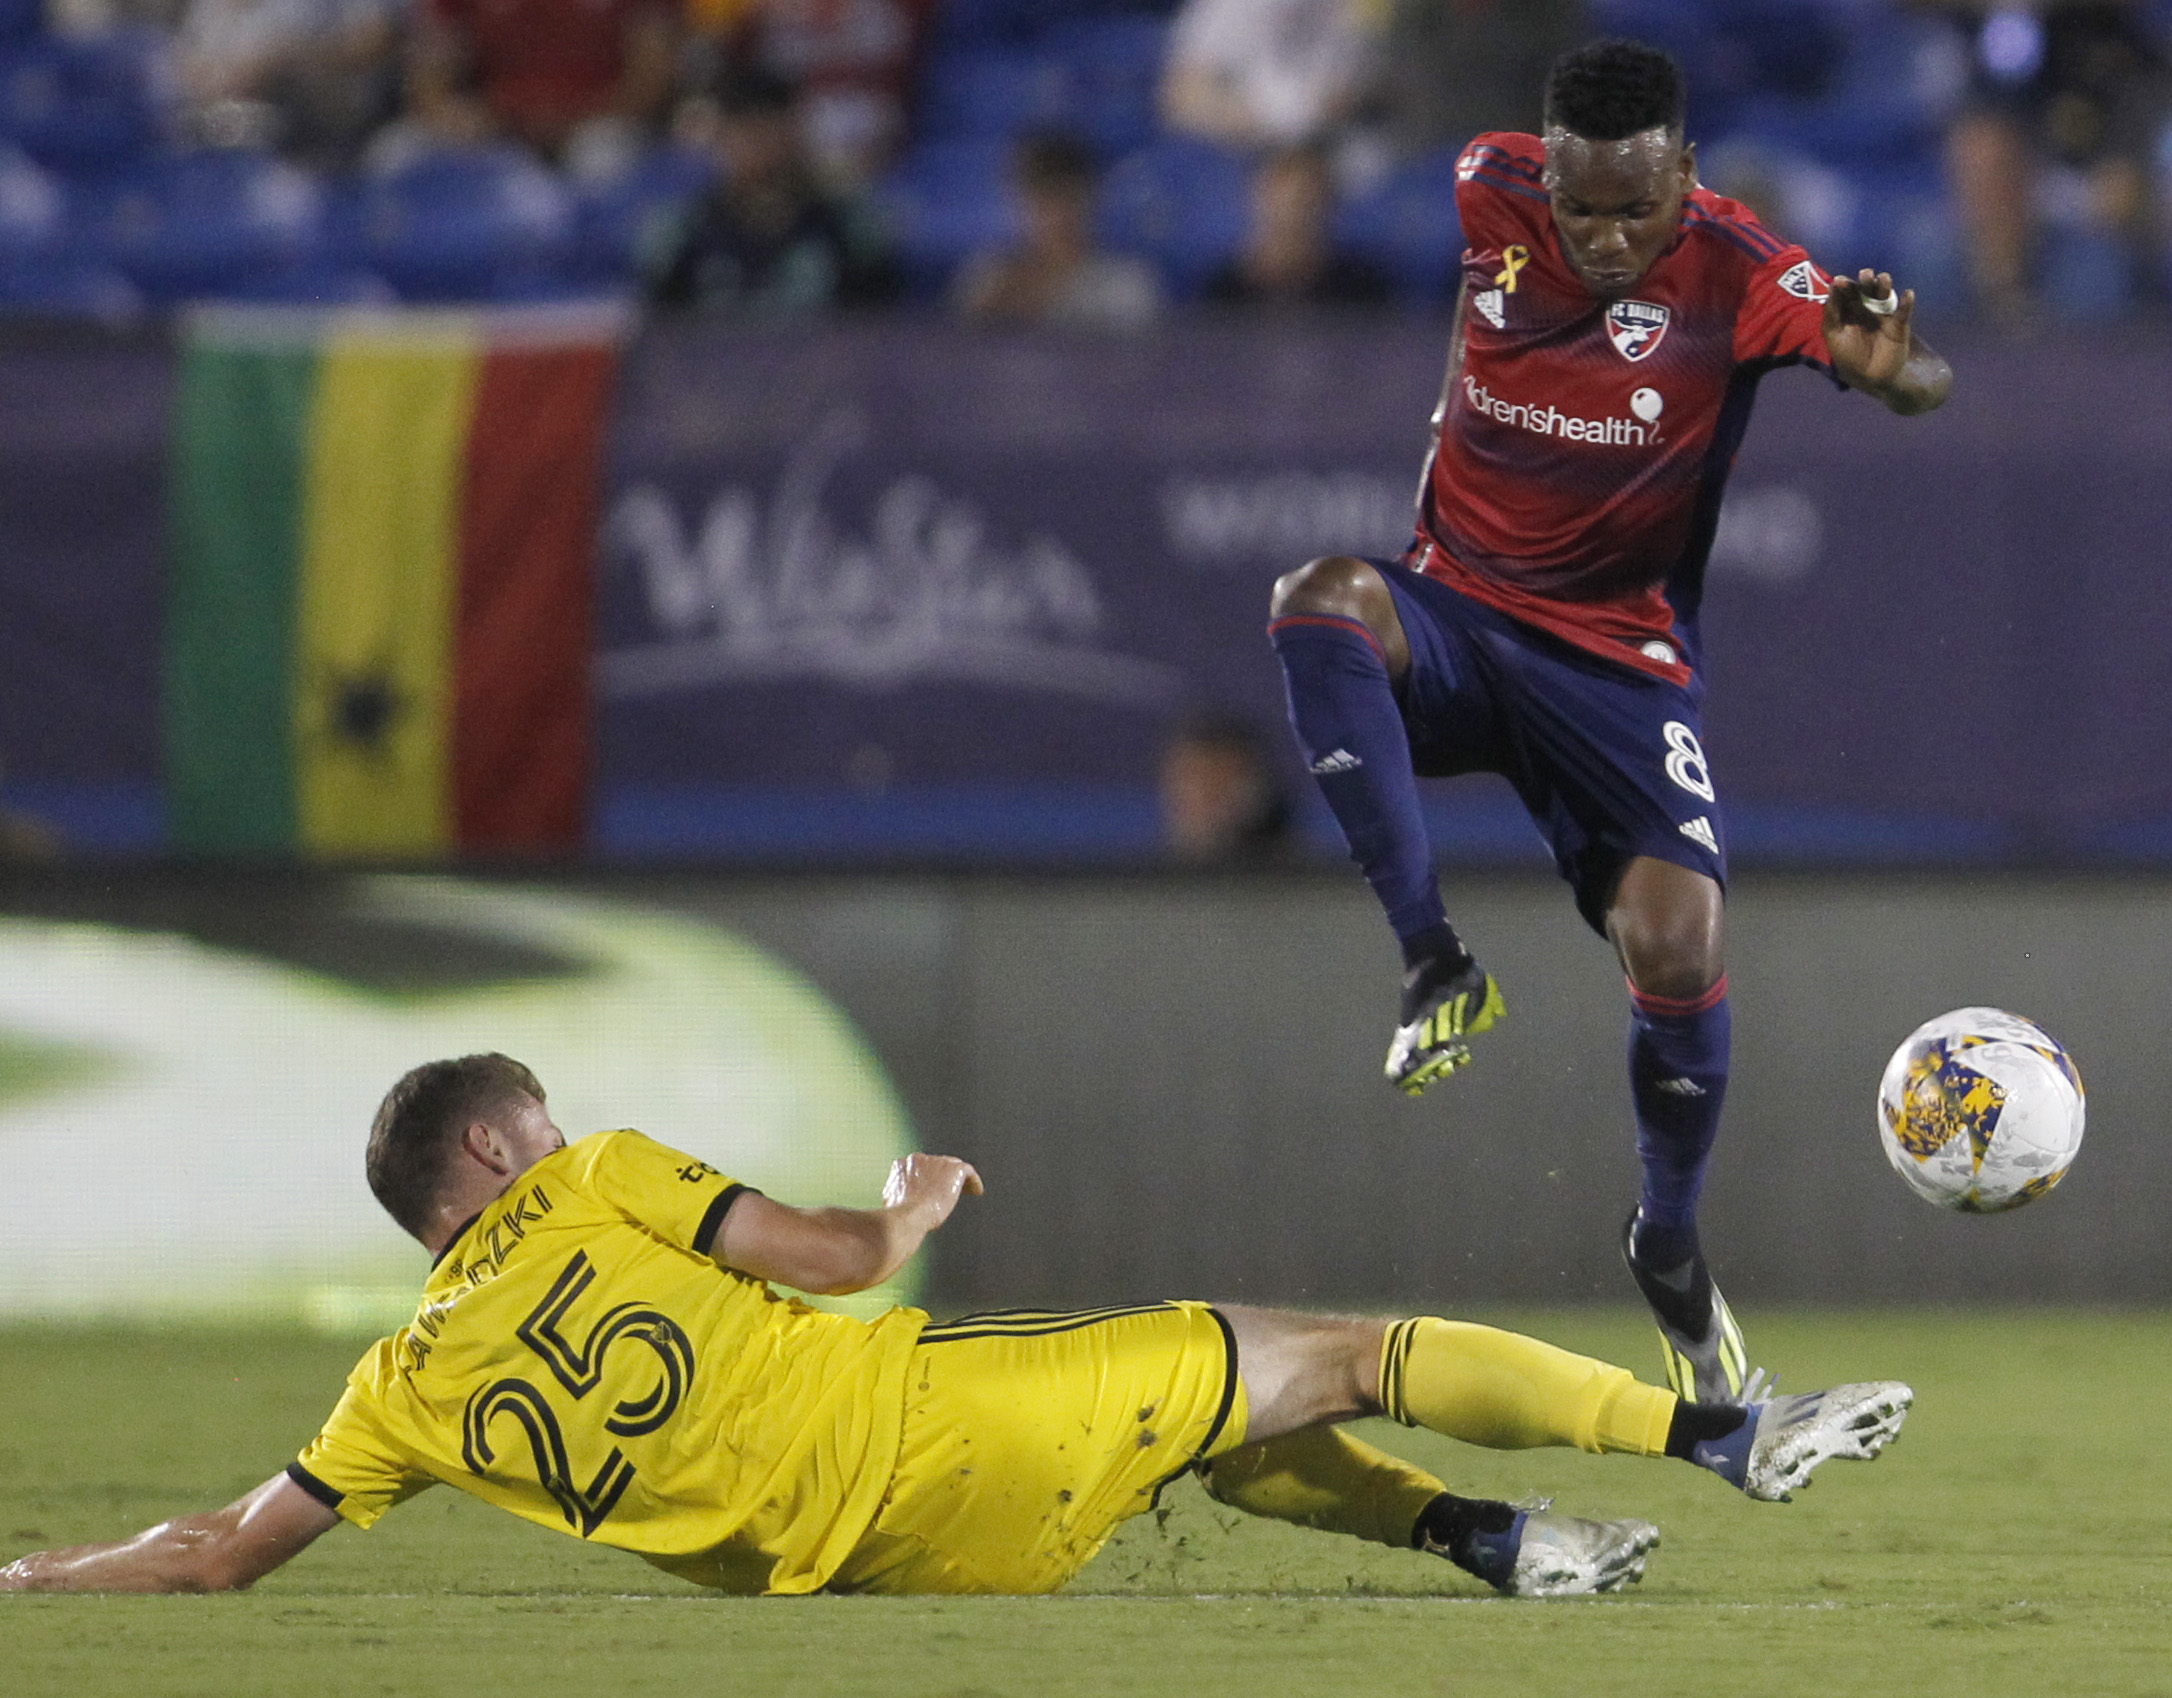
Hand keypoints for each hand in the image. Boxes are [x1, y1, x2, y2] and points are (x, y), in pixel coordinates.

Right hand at [881, 1153, 983, 1226]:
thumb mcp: (892, 1203)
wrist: (908, 1216)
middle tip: (951, 1189)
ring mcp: (937, 1162)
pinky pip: (968, 1172)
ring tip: (967, 1191)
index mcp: (902, 1165)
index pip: (919, 1167)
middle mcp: (918, 1159)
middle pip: (937, 1165)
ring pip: (952, 1167)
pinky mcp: (954, 1169)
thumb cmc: (898, 1216)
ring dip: (958, 1179)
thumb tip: (899, 1202)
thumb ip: (899, 1196)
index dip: (928, 1177)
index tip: (933, 1189)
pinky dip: (973, 1181)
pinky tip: (977, 1191)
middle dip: (943, 1176)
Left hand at [1820, 267, 1950, 415]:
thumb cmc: (1850, 356)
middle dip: (1865, 281)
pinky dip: (1906, 303)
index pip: (1847, 294)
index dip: (1844, 286)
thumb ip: (1831, 316)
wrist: (1871, 377)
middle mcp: (1867, 308)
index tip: (1839, 281)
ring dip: (1884, 286)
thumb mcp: (1834, 337)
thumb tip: (1829, 293)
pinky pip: (1903, 312)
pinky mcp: (1899, 324)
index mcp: (1850, 310)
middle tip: (1865, 274)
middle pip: (1866, 290)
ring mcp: (1884, 314)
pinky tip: (1908, 294)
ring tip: (1883, 279)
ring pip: (1885, 296)